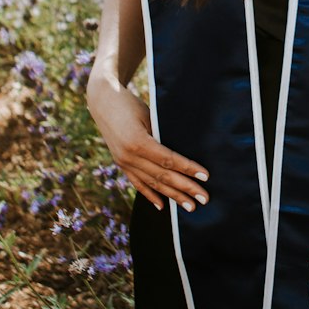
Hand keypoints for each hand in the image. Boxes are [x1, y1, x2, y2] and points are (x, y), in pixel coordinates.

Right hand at [87, 74, 208, 212]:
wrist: (103, 102)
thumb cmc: (131, 104)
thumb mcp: (148, 115)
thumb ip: (162, 135)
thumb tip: (185, 152)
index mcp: (137, 142)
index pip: (168, 160)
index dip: (188, 169)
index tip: (205, 177)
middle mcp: (129, 156)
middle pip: (162, 176)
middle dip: (185, 189)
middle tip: (204, 199)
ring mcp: (123, 162)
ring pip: (152, 183)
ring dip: (172, 196)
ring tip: (190, 207)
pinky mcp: (121, 164)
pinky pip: (138, 183)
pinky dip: (150, 195)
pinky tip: (162, 207)